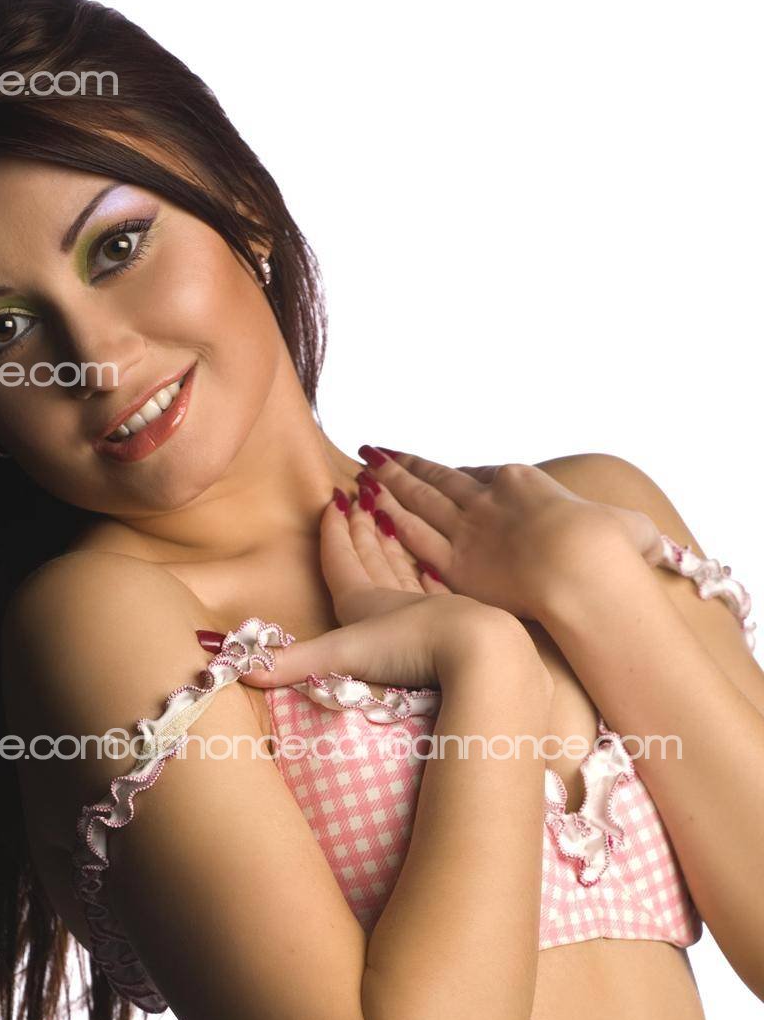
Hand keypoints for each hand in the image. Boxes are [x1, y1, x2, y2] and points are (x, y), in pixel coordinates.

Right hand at [239, 487, 495, 692]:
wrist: (477, 651)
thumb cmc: (410, 647)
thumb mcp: (343, 654)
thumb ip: (293, 664)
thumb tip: (240, 670)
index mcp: (364, 600)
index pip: (342, 560)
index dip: (333, 534)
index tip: (330, 501)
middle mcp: (393, 598)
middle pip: (371, 556)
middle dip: (359, 527)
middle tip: (357, 495)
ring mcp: (424, 608)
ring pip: (402, 566)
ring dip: (391, 542)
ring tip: (386, 517)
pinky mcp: (451, 623)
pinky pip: (434, 589)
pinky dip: (426, 575)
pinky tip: (428, 567)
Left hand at [354, 449, 661, 619]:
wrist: (584, 568)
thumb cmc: (611, 552)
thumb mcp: (630, 532)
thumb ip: (632, 535)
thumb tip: (653, 544)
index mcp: (527, 482)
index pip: (483, 476)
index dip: (459, 474)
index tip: (438, 468)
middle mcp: (491, 497)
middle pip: (441, 478)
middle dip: (409, 465)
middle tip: (381, 451)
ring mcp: (469, 526)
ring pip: (419, 496)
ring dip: (390, 480)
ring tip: (366, 465)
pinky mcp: (454, 558)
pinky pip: (412, 531)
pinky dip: (389, 514)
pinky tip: (368, 504)